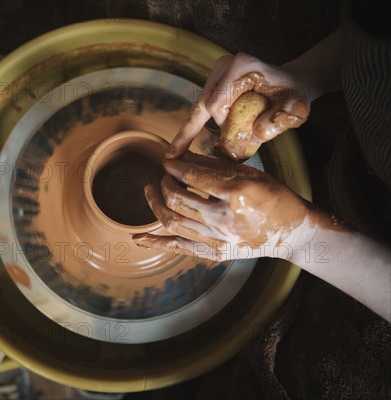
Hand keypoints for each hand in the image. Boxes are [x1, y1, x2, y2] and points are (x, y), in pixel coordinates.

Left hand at [132, 152, 311, 260]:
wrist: (290, 232)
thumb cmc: (272, 196)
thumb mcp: (247, 173)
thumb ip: (211, 165)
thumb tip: (179, 154)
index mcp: (235, 192)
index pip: (191, 176)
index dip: (174, 166)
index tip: (167, 160)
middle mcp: (224, 217)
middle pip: (176, 198)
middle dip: (164, 183)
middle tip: (164, 176)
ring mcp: (218, 238)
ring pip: (172, 221)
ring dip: (155, 205)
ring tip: (150, 192)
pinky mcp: (215, 253)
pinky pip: (178, 248)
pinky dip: (156, 242)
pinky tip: (138, 238)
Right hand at [166, 53, 310, 158]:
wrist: (292, 82)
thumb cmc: (292, 95)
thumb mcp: (292, 109)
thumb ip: (277, 121)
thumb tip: (255, 134)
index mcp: (241, 67)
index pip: (217, 104)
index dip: (224, 125)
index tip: (240, 135)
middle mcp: (224, 66)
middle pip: (202, 104)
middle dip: (191, 130)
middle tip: (172, 155)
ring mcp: (217, 73)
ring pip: (199, 106)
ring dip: (191, 128)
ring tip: (177, 150)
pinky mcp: (215, 81)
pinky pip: (201, 105)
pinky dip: (195, 124)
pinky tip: (182, 142)